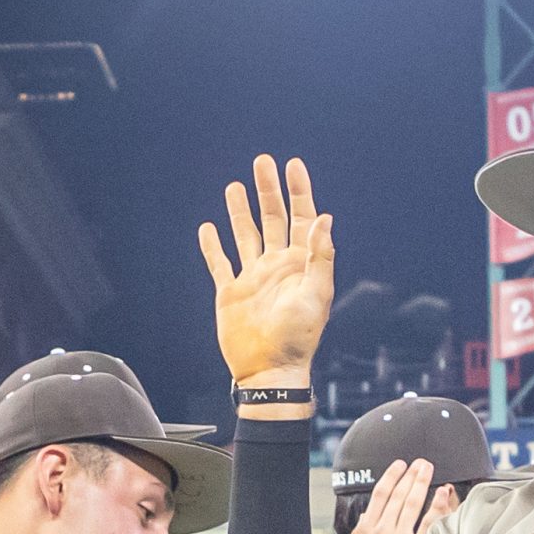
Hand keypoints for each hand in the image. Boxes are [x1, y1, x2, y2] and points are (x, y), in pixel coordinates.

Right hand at [198, 155, 333, 384]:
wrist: (269, 371)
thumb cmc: (298, 338)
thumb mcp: (316, 294)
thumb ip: (320, 256)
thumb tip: (324, 218)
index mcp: (300, 264)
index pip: (302, 218)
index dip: (298, 191)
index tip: (292, 165)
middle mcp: (277, 266)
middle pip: (272, 218)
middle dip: (267, 190)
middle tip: (262, 161)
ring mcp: (253, 278)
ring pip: (245, 235)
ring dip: (240, 211)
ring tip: (235, 186)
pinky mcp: (231, 293)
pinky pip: (220, 263)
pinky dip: (213, 245)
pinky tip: (208, 228)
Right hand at [336, 460, 456, 533]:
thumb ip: (363, 533)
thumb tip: (368, 515)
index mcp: (365, 530)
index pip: (379, 495)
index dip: (391, 476)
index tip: (399, 465)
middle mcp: (382, 532)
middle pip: (398, 495)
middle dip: (410, 475)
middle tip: (421, 462)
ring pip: (412, 504)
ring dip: (421, 483)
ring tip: (428, 469)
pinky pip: (430, 524)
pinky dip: (437, 506)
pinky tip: (443, 493)